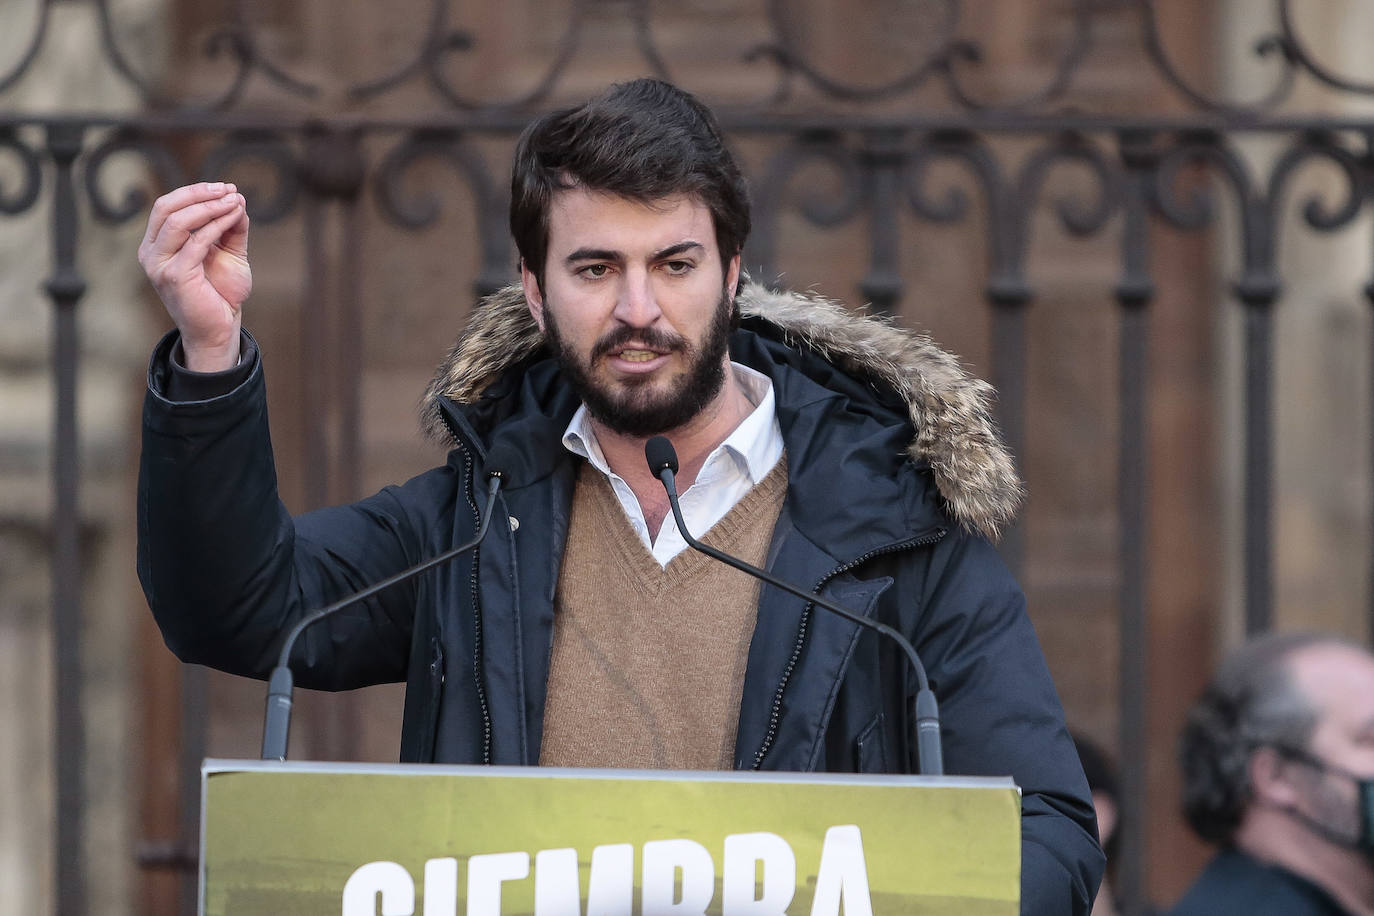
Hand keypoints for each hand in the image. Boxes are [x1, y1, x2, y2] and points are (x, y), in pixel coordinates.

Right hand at [138, 182, 251, 371]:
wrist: (220, 328)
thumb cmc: (220, 291)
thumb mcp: (227, 252)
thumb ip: (230, 227)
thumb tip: (237, 198)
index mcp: (156, 244)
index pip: (166, 206)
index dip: (194, 191)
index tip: (224, 187)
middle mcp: (151, 253)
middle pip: (166, 207)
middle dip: (199, 193)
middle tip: (228, 189)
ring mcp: (160, 265)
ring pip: (178, 221)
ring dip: (209, 206)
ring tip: (235, 200)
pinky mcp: (175, 276)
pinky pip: (196, 241)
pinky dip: (217, 224)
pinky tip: (235, 216)